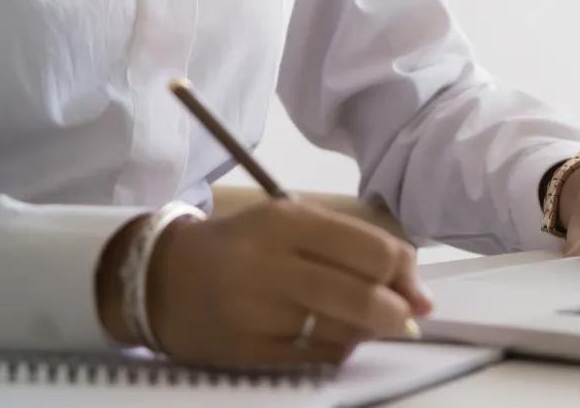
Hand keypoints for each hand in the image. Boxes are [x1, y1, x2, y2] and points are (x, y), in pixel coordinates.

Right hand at [99, 200, 432, 365]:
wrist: (161, 280)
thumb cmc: (240, 245)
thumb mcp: (288, 222)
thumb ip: (351, 246)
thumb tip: (418, 293)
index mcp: (285, 221)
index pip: (372, 250)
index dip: (405, 272)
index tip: (411, 284)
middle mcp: (272, 265)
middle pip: (364, 295)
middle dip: (399, 311)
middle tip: (405, 315)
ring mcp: (260, 313)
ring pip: (345, 331)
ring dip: (370, 331)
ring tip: (364, 322)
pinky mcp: (251, 352)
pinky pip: (320, 357)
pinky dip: (340, 348)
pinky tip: (332, 335)